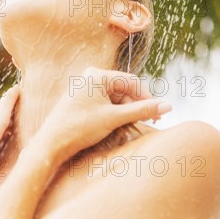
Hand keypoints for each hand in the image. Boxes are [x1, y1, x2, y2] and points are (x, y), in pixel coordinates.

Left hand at [38, 66, 171, 157]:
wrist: (51, 143)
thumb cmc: (79, 127)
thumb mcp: (114, 118)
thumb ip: (141, 110)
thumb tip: (168, 105)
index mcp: (97, 75)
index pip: (131, 81)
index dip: (147, 97)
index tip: (159, 114)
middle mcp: (91, 77)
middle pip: (123, 89)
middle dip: (136, 105)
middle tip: (150, 122)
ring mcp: (86, 87)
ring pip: (115, 97)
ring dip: (126, 111)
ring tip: (132, 126)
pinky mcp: (83, 99)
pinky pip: (105, 102)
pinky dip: (115, 113)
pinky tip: (119, 124)